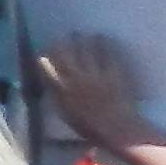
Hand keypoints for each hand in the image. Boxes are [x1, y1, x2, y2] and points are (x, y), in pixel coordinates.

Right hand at [37, 31, 145, 153]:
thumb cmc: (91, 127)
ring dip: (85, 40)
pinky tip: (105, 39)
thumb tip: (51, 80)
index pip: (48, 67)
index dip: (47, 55)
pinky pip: (107, 55)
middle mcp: (76, 78)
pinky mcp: (113, 73)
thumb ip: (57, 96)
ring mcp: (95, 74)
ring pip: (87, 50)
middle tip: (68, 34)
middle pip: (67, 53)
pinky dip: (105, 45)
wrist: (117, 130)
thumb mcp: (66, 114)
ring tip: (86, 34)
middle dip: (65, 42)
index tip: (48, 50)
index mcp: (63, 89)